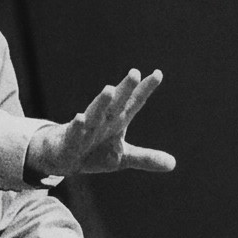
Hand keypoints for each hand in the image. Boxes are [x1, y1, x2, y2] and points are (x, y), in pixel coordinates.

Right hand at [26, 69, 175, 176]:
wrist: (64, 158)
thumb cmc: (95, 151)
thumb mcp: (123, 157)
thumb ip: (146, 158)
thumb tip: (173, 164)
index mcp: (117, 121)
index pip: (133, 103)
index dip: (145, 90)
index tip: (158, 74)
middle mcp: (103, 120)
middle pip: (116, 103)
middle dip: (125, 89)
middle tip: (134, 73)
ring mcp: (86, 129)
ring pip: (95, 113)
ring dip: (102, 102)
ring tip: (109, 89)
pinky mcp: (70, 140)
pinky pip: (74, 133)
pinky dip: (77, 127)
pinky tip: (80, 119)